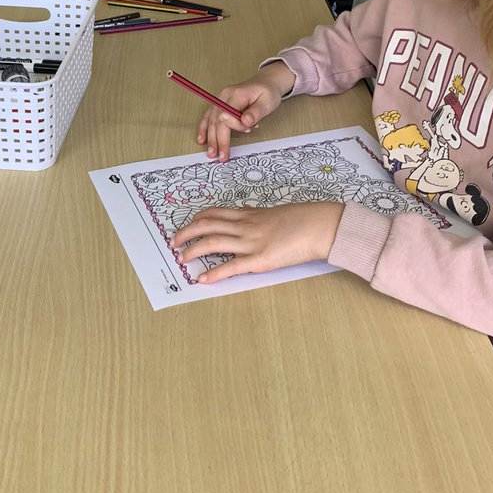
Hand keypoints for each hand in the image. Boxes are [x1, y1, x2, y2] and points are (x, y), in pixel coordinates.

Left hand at [172, 201, 344, 283]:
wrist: (319, 225)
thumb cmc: (302, 219)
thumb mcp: (274, 213)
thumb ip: (257, 215)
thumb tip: (245, 214)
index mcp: (249, 215)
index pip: (215, 213)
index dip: (197, 219)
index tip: (187, 224)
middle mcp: (245, 226)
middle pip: (207, 225)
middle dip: (186, 233)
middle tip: (174, 242)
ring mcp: (251, 243)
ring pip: (214, 242)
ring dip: (193, 250)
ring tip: (182, 259)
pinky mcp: (260, 260)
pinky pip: (232, 266)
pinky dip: (214, 273)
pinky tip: (203, 279)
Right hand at [198, 62, 295, 160]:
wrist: (266, 82)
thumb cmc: (268, 92)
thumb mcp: (267, 101)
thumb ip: (255, 112)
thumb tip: (245, 121)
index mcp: (236, 94)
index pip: (228, 114)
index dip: (234, 127)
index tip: (248, 132)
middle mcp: (224, 96)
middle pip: (217, 120)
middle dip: (218, 140)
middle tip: (221, 157)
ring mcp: (220, 100)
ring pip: (211, 121)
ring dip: (211, 138)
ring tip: (211, 153)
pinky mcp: (220, 104)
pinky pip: (209, 117)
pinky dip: (204, 129)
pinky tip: (202, 140)